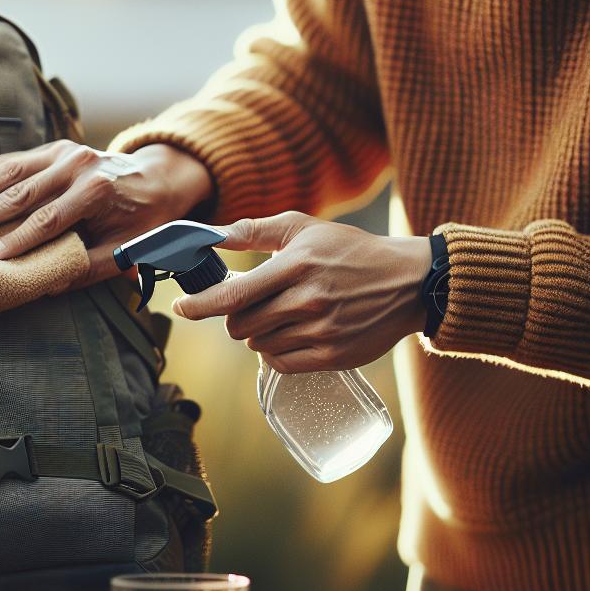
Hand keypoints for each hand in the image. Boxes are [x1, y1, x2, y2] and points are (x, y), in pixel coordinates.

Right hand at [0, 141, 213, 288]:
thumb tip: (48, 286)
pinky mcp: (57, 147)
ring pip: (15, 170)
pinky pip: (18, 159)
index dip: (18, 239)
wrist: (158, 179)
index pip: (49, 219)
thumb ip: (88, 267)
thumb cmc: (141, 220)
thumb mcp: (125, 249)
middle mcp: (79, 165)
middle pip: (25, 192)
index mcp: (97, 191)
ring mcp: (66, 152)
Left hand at [170, 212, 430, 372]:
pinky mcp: (333, 356)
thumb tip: (212, 234)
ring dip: (259, 333)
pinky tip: (291, 334)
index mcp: (297, 265)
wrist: (408, 282)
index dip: (200, 305)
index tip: (181, 307)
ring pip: (259, 345)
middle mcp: (308, 300)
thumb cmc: (350, 251)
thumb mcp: (304, 228)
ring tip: (283, 315)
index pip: (234, 295)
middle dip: (237, 317)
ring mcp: (322, 331)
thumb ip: (254, 230)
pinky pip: (281, 363)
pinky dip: (276, 352)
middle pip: (241, 325)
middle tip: (254, 305)